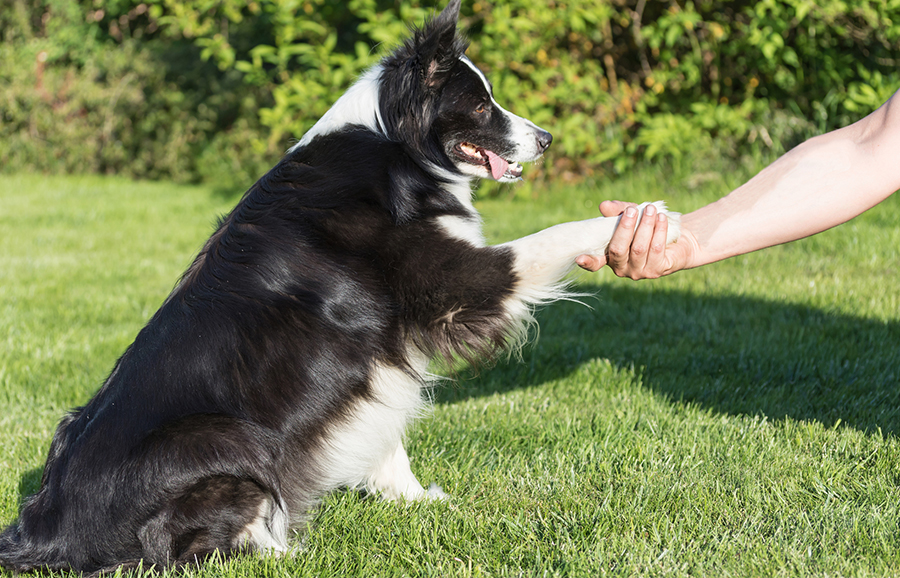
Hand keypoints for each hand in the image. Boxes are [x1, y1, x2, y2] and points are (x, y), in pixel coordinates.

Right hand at [576, 200, 696, 278]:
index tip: (580, 258)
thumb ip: (617, 212)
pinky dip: (659, 230)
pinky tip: (661, 218)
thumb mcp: (630, 217)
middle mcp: (622, 268)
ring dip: (645, 225)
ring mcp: (639, 272)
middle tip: (632, 210)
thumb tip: (604, 205)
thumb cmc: (647, 228)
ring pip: (639, 248)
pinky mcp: (657, 270)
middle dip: (625, 227)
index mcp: (609, 257)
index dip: (587, 261)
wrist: (678, 240)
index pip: (595, 263)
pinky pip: (656, 248)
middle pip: (618, 250)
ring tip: (651, 209)